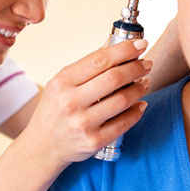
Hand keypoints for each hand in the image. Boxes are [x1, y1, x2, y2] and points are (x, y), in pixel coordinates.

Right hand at [21, 39, 151, 168]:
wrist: (43, 146)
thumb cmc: (54, 110)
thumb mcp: (60, 84)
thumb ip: (85, 67)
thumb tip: (113, 47)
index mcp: (62, 82)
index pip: (99, 60)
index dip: (124, 50)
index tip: (140, 44)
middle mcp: (71, 102)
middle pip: (114, 78)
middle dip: (136, 68)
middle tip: (146, 64)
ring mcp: (83, 123)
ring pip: (122, 100)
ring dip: (139, 88)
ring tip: (144, 82)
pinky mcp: (94, 141)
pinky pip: (124, 123)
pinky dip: (137, 111)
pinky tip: (141, 104)